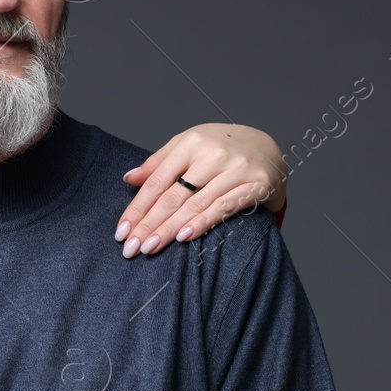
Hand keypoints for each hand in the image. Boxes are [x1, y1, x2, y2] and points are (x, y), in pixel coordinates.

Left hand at [114, 124, 285, 257]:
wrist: (269, 149)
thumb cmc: (222, 148)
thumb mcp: (189, 145)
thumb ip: (159, 163)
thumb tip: (129, 178)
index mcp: (190, 143)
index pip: (157, 181)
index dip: (137, 208)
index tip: (121, 232)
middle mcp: (212, 154)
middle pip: (173, 196)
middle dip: (149, 224)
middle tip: (132, 248)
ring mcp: (235, 169)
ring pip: (195, 204)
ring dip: (170, 229)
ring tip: (151, 247)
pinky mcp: (256, 185)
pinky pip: (224, 207)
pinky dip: (203, 223)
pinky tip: (185, 237)